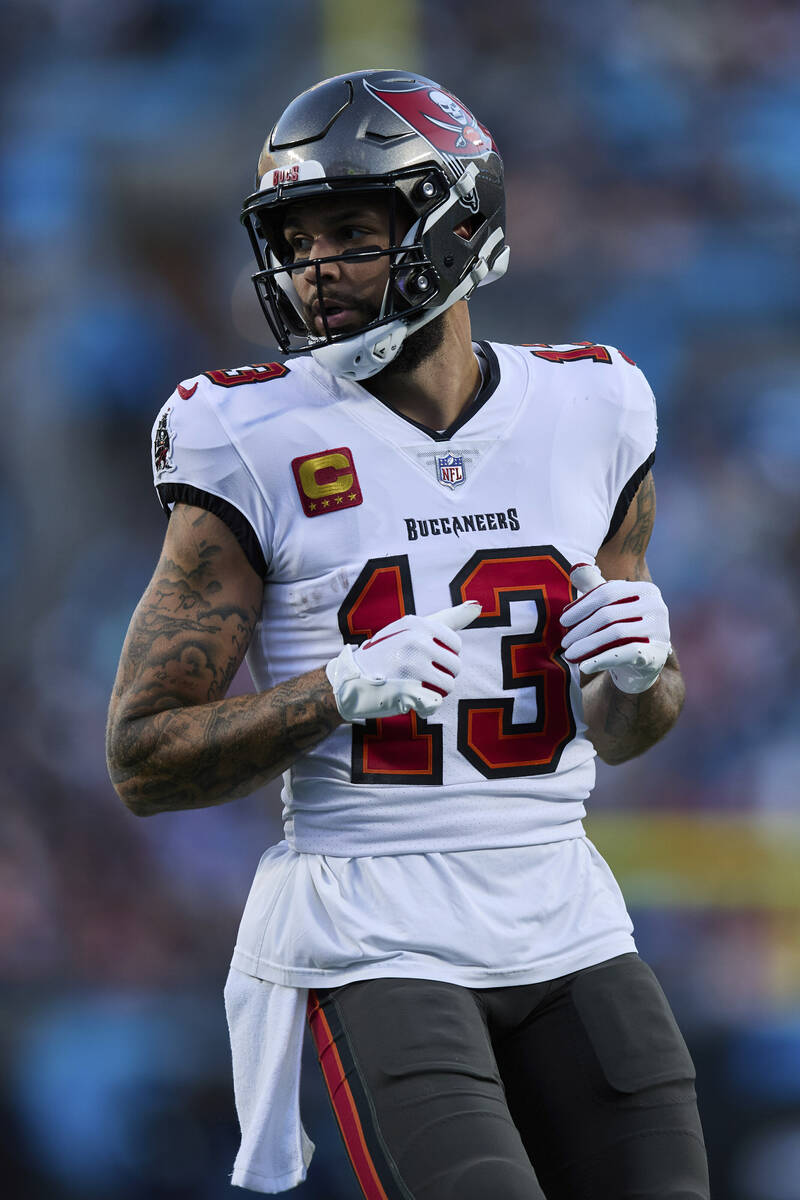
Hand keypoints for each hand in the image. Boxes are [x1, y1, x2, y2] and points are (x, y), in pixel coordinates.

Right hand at [326, 601, 480, 720]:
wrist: (351, 679)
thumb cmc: (389, 652)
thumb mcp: (413, 628)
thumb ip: (448, 618)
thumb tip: (478, 606)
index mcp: (417, 623)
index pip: (455, 644)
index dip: (447, 656)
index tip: (428, 658)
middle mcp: (414, 641)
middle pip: (455, 666)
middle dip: (445, 675)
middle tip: (421, 676)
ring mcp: (410, 666)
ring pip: (448, 685)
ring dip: (438, 692)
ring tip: (418, 687)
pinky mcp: (407, 691)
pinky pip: (435, 703)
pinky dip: (428, 707)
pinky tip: (414, 702)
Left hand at [559, 563, 670, 693]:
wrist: (644, 664)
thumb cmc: (624, 630)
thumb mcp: (613, 607)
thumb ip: (596, 587)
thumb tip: (575, 568)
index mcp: (646, 590)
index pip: (607, 593)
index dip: (582, 606)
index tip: (563, 620)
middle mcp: (657, 607)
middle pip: (608, 614)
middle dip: (581, 629)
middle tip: (564, 642)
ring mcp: (660, 631)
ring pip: (615, 633)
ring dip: (586, 645)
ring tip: (569, 654)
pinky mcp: (657, 654)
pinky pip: (625, 654)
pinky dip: (602, 659)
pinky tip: (584, 666)